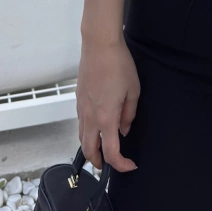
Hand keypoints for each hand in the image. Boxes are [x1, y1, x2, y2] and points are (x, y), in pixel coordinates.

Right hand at [76, 37, 140, 171]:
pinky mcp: (78, 99)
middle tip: (109, 165)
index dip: (121, 165)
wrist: (99, 45)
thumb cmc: (118, 64)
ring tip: (102, 149)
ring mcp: (81, 108)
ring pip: (81, 138)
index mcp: (106, 118)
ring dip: (90, 148)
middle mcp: (90, 117)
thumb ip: (129, 114)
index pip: (110, 153)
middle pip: (88, 151)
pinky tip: (97, 126)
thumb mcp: (133, 90)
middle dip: (98, 163)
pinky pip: (80, 123)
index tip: (130, 165)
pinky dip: (87, 132)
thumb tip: (124, 129)